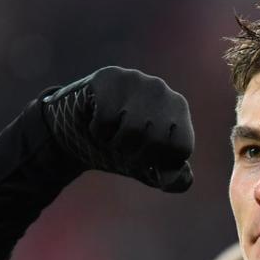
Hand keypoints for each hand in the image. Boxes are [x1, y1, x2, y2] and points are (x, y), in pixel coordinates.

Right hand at [42, 66, 193, 192]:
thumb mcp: (151, 166)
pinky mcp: (108, 77)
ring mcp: (135, 79)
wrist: (79, 128)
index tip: (147, 159)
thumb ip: (173, 178)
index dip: (160, 163)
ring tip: (112, 134)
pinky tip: (97, 122)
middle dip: (135, 155)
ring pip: (132, 129)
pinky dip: (98, 132)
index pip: (181, 148)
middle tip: (125, 148)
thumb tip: (172, 181)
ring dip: (116, 144)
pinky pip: (106, 120)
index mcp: (178, 109)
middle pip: (156, 141)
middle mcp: (161, 89)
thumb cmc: (123, 147)